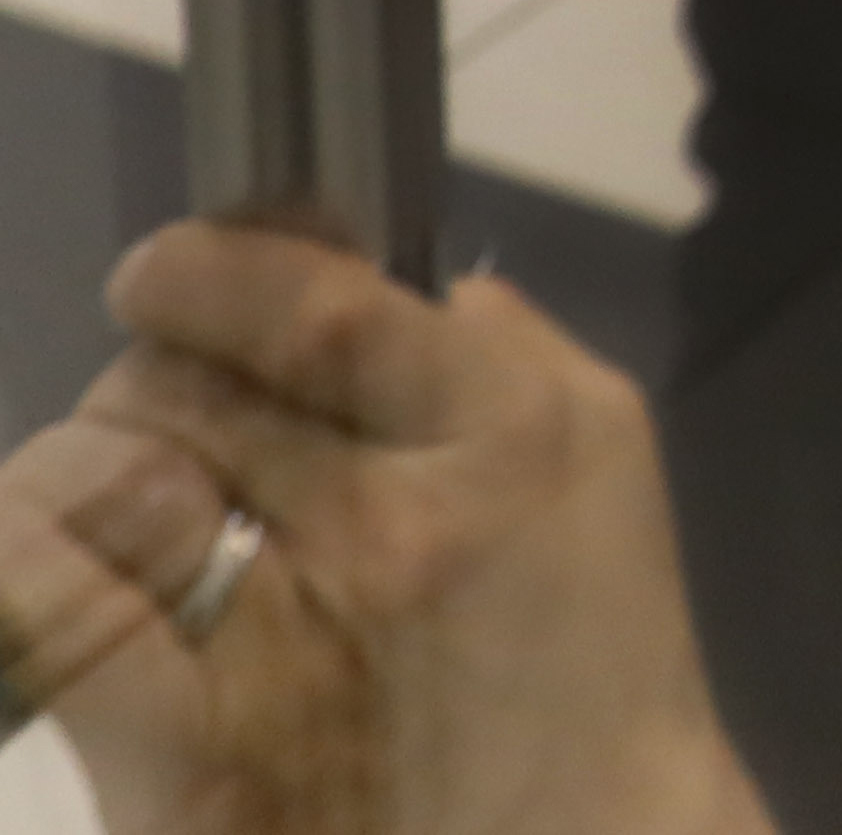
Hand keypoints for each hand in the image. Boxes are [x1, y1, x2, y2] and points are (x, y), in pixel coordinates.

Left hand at [0, 226, 763, 834]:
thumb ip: (509, 354)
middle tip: (166, 427)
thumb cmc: (595, 658)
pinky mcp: (196, 749)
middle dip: (147, 385)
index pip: (304, 303)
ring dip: (82, 468)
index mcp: (506, 432)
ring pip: (101, 474)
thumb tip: (401, 282)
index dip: (201, 269)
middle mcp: (394, 519)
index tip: (167, 276)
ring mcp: (289, 636)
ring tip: (117, 507)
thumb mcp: (606, 464)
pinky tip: (34, 548)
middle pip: (179, 388)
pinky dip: (21, 553)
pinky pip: (56, 607)